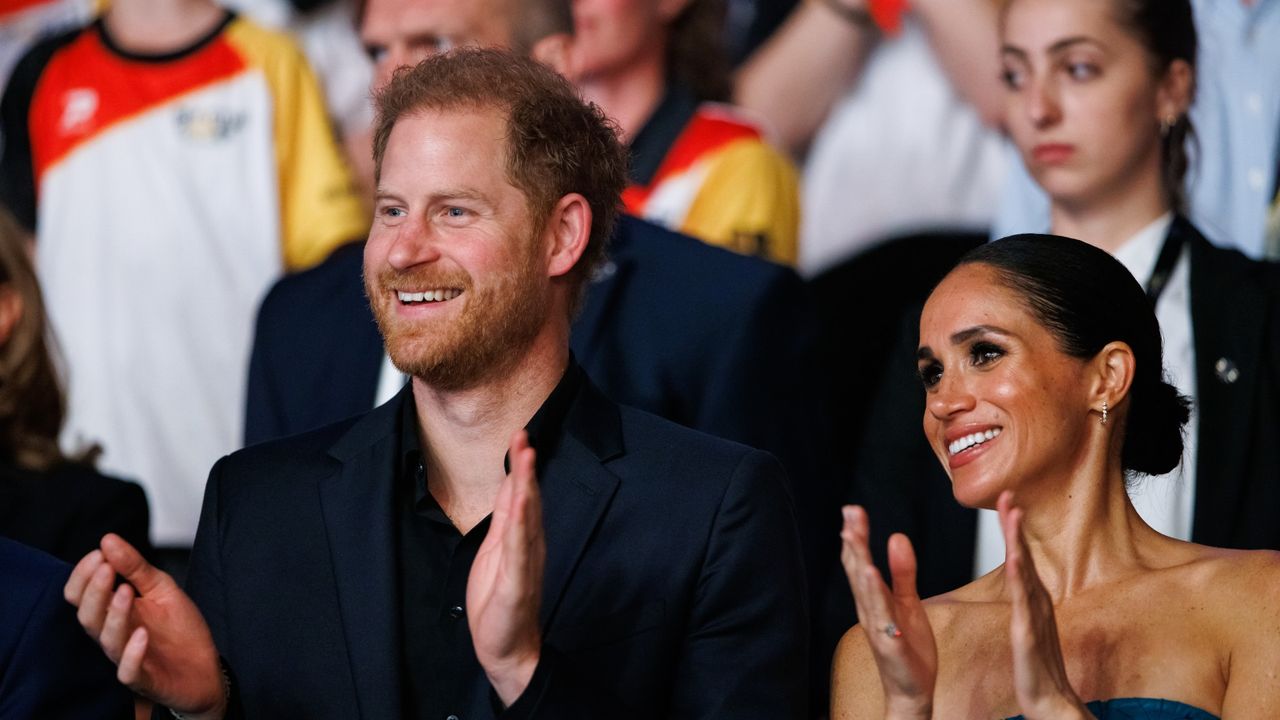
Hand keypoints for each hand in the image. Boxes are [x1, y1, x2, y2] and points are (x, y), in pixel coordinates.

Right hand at [64, 534, 225, 719]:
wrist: (204, 668)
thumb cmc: (178, 629)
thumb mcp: (162, 588)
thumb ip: (135, 567)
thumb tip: (108, 540)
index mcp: (113, 612)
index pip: (80, 595)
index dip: (83, 575)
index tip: (99, 553)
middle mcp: (114, 635)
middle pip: (87, 616)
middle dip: (94, 591)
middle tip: (106, 567)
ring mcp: (127, 658)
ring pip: (106, 640)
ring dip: (114, 615)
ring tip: (126, 591)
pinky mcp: (144, 679)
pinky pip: (127, 671)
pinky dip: (132, 654)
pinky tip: (142, 635)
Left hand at [468, 430, 544, 706]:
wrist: (506, 646)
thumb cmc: (500, 601)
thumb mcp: (496, 550)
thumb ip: (506, 518)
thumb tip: (511, 485)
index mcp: (521, 537)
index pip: (522, 495)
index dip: (520, 466)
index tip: (518, 437)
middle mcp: (529, 544)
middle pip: (529, 499)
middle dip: (525, 467)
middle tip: (523, 436)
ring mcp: (525, 562)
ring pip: (528, 517)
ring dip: (527, 485)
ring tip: (526, 457)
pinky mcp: (518, 581)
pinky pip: (520, 548)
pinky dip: (522, 523)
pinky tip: (522, 503)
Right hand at [840, 505, 936, 718]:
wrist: (912, 689)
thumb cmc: (908, 647)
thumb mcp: (909, 601)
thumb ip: (902, 571)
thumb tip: (896, 536)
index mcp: (872, 599)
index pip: (860, 561)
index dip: (855, 536)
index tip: (852, 509)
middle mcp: (868, 610)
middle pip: (857, 570)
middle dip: (853, 541)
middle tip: (849, 513)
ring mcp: (877, 626)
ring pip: (865, 591)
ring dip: (859, 563)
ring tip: (855, 538)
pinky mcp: (891, 642)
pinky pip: (882, 616)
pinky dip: (875, 596)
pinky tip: (872, 576)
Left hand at [999, 492, 1089, 719]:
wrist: (1050, 702)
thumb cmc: (1039, 668)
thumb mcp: (1030, 627)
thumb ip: (1028, 603)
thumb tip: (1024, 582)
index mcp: (1032, 600)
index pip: (1021, 557)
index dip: (1014, 529)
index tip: (1007, 500)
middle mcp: (1036, 603)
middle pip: (1024, 556)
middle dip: (1015, 524)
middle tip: (1008, 494)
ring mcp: (1033, 618)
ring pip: (1024, 574)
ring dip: (1018, 543)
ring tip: (1012, 515)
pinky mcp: (1028, 637)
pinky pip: (1023, 604)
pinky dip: (1020, 580)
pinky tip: (1015, 561)